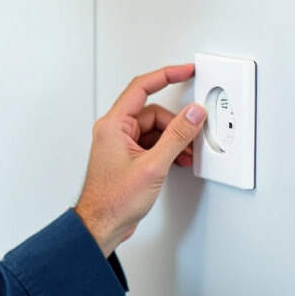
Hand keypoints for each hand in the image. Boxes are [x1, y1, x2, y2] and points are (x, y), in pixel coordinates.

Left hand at [74, 63, 205, 256]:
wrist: (101, 225)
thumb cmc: (113, 200)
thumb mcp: (153, 165)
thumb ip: (177, 136)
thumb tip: (193, 113)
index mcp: (113, 125)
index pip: (142, 87)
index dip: (166, 75)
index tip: (185, 70)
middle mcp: (114, 131)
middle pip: (153, 112)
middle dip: (176, 124)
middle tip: (192, 135)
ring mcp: (120, 144)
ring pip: (154, 130)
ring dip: (173, 140)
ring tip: (185, 154)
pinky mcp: (127, 157)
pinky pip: (151, 143)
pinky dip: (166, 149)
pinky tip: (177, 160)